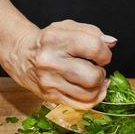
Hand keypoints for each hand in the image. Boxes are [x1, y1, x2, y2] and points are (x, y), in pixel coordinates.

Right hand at [0, 20, 116, 108]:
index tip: (101, 54)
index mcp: (57, 39)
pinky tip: (93, 89)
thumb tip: (111, 43)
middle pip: (93, 77)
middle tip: (95, 67)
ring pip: (89, 94)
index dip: (105, 53)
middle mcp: (51, 62)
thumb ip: (93, 33)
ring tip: (92, 77)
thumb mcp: (69, 28)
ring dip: (98, 86)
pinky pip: (82, 105)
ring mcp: (50, 82)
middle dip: (101, 73)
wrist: (22, 55)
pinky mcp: (51, 96)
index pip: (95, 48)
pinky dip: (93, 98)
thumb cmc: (50, 41)